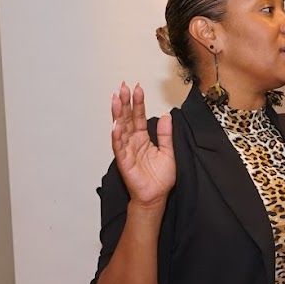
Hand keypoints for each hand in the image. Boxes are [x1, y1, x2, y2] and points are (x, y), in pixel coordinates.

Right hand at [111, 81, 174, 207]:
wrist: (156, 196)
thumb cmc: (160, 178)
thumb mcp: (168, 152)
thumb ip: (166, 135)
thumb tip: (166, 116)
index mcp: (142, 138)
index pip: (138, 116)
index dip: (137, 103)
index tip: (138, 88)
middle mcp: (132, 141)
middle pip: (126, 118)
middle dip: (124, 102)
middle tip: (123, 87)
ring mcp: (126, 150)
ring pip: (120, 128)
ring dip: (117, 114)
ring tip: (116, 99)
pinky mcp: (124, 161)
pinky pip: (119, 147)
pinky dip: (116, 136)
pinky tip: (116, 125)